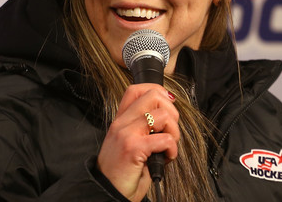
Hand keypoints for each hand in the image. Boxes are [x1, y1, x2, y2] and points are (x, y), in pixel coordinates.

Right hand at [97, 84, 178, 201]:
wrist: (106, 193)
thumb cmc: (121, 173)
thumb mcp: (129, 144)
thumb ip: (142, 129)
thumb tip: (169, 119)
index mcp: (120, 121)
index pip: (136, 90)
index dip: (157, 91)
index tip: (167, 106)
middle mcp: (121, 123)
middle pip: (153, 95)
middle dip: (171, 111)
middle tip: (169, 131)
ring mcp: (127, 134)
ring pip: (163, 115)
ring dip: (174, 132)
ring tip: (168, 147)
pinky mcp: (133, 148)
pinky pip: (165, 139)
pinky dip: (172, 149)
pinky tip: (166, 157)